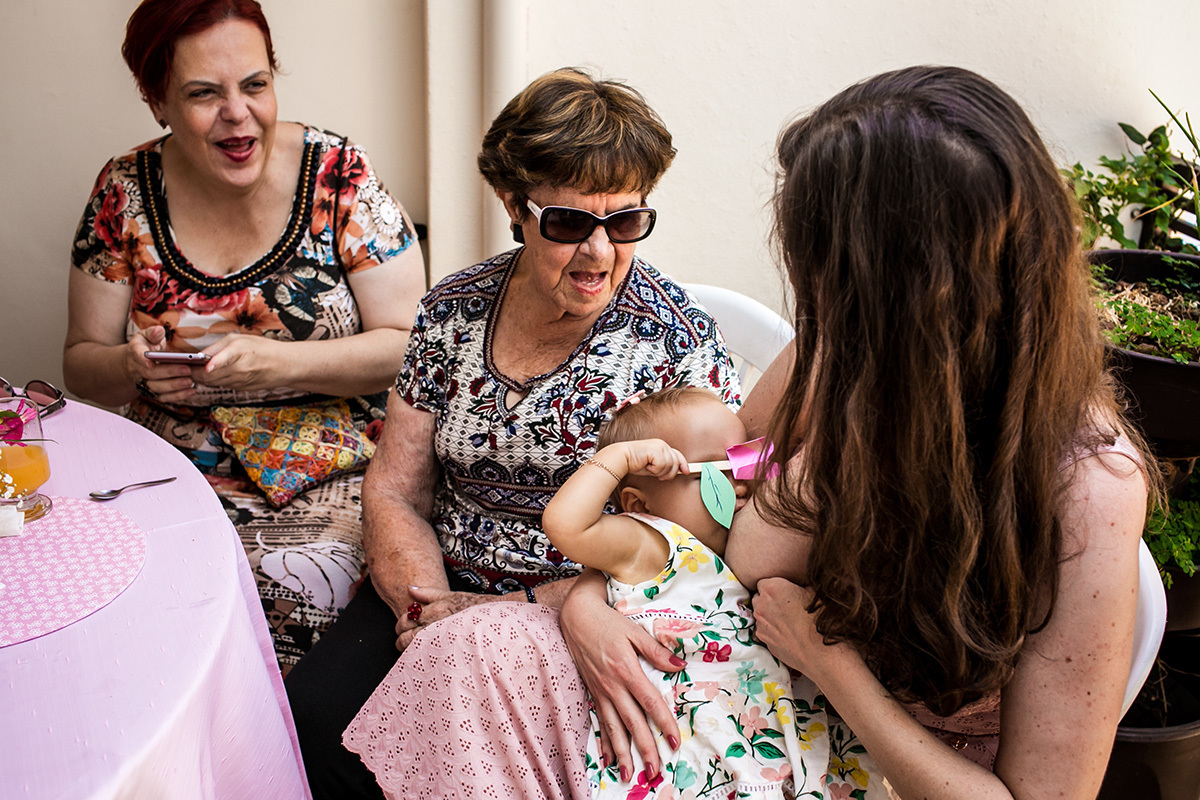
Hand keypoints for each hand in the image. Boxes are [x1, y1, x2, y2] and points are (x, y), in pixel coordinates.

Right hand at [131, 326, 196, 402]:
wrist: (138, 362)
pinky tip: (191, 391)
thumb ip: (154, 333)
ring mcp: (144, 382)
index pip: (136, 354)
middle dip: (169, 372)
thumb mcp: (148, 335)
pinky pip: (163, 397)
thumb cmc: (147, 345)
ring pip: (157, 388)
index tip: (151, 363)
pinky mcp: (153, 391)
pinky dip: (177, 396)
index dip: (142, 359)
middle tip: (187, 370)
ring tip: (190, 382)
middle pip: (151, 373)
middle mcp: (137, 369)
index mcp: (135, 351)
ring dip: (174, 386)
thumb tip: (158, 330)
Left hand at [197, 333, 285, 392]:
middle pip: (209, 376)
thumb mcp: (240, 339)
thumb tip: (198, 356)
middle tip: (185, 365)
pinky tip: (214, 373)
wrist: (284, 366)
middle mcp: (240, 369)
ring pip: (212, 383)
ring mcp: (240, 381)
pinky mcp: (241, 389)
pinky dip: (214, 380)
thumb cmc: (262, 348)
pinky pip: (221, 385)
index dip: (212, 364)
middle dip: (193, 372)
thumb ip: (217, 347)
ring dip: (202, 377)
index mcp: (240, 351)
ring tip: (196, 368)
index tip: (204, 366)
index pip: (223, 359)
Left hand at [393, 585, 496, 650]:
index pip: (407, 618)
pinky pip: (428, 661)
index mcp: (437, 611)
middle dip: (402, 639)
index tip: (404, 626)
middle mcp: (438, 627)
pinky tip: (427, 659)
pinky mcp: (449, 657)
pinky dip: (423, 660)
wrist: (502, 624)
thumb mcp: (454, 596)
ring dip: (411, 651)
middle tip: (406, 640)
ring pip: (414, 651)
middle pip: (407, 637)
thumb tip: (409, 588)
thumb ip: (429, 593)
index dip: (401, 624)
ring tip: (417, 650)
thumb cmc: (478, 609)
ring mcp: (443, 644)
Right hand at [560, 573, 682, 781]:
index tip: (675, 741)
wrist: (576, 617)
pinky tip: (609, 759)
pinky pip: (600, 721)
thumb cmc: (608, 622)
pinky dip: (604, 742)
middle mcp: (612, 686)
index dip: (663, 722)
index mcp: (626, 670)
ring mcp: (600, 691)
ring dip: (623, 753)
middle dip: (645, 748)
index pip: (649, 702)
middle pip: (632, 722)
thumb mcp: (634, 631)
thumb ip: (656, 650)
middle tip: (656, 770)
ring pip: (613, 728)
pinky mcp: (592, 693)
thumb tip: (679, 665)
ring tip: (630, 775)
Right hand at [619, 439, 687, 480]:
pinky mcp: (656, 450)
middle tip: (657, 475)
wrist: (622, 458)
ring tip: (648, 468)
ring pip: (670, 465)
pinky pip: (662, 466)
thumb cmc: (635, 462)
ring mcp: (660, 446)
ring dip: (659, 471)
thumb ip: (664, 467)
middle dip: (669, 473)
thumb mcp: (653, 466)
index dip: (683, 464)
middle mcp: (662, 445)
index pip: (677, 455)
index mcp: (662, 447)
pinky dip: (654, 470)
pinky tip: (646, 465)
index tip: (686, 472)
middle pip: (676, 462)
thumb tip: (677, 471)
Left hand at [752, 577, 852, 681]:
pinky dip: (772, 629)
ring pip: (761, 614)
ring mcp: (761, 624)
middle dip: (768, 599)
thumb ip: (799, 587)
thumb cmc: (819, 620)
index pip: (764, 581)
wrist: (820, 651)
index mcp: (772, 589)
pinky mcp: (764, 640)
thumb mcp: (813, 593)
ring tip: (788, 620)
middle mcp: (761, 605)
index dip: (775, 586)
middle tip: (786, 605)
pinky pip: (764, 629)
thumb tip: (799, 586)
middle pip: (759, 597)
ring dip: (769, 615)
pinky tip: (787, 633)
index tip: (786, 591)